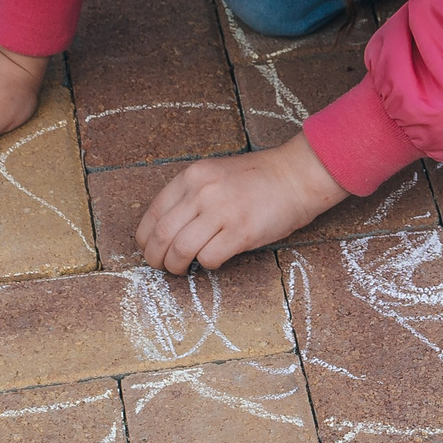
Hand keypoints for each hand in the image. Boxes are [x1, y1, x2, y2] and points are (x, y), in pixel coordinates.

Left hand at [138, 135, 348, 272]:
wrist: (297, 175)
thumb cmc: (258, 179)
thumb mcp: (215, 174)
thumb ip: (191, 196)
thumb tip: (167, 231)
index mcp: (192, 176)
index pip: (153, 214)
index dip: (145, 238)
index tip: (149, 249)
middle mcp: (202, 192)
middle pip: (162, 235)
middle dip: (156, 258)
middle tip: (162, 266)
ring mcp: (222, 211)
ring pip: (181, 250)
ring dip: (177, 266)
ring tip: (183, 268)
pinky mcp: (241, 232)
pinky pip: (209, 258)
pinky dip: (207, 264)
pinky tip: (215, 259)